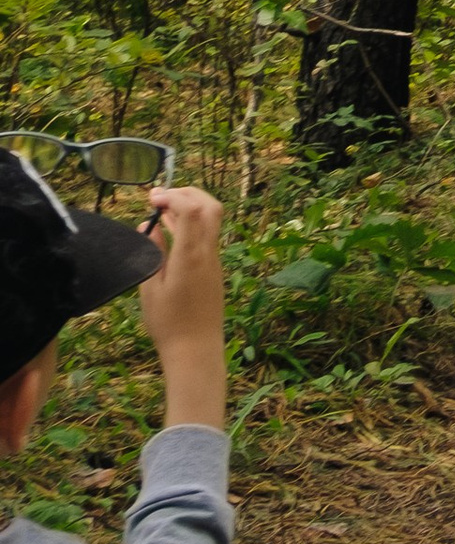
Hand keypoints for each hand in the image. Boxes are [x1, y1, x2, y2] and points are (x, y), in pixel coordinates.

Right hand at [138, 186, 224, 427]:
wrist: (196, 351)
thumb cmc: (168, 324)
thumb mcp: (151, 287)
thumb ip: (152, 252)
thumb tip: (150, 226)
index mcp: (191, 256)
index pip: (192, 210)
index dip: (173, 197)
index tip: (152, 198)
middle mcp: (208, 254)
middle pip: (210, 206)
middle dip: (186, 193)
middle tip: (159, 196)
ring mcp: (214, 261)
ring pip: (210, 220)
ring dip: (188, 207)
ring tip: (160, 207)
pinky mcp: (214, 270)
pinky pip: (205, 236)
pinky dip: (190, 225)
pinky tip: (170, 229)